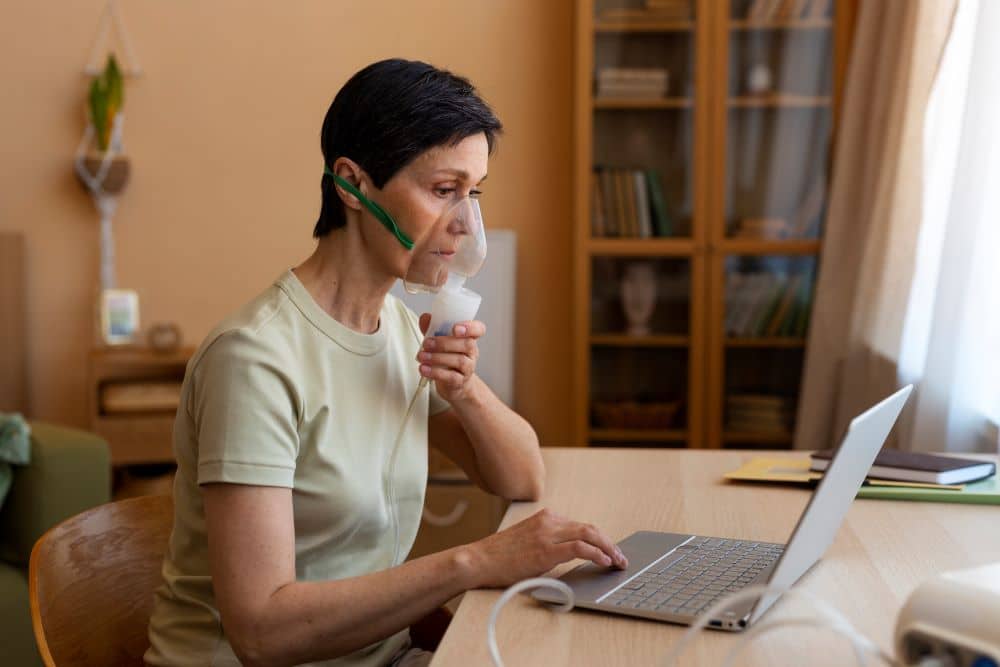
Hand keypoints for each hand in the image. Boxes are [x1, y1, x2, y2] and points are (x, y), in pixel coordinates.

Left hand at [417, 314, 483, 402]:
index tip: (456, 328)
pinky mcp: (460, 381)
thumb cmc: (447, 357)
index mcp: (469, 338)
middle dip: (444, 343)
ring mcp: (468, 368)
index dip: (471, 327)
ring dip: (437, 357)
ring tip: (422, 356)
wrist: (452, 383)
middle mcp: (472, 352)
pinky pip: (451, 377)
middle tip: (427, 343)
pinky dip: (435, 372)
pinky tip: (424, 369)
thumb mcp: (440, 340)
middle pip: (467, 344)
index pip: (478, 329)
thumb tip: (425, 317)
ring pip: (459, 361)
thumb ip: (433, 328)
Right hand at [462, 508, 628, 588]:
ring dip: (608, 548)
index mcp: (545, 517)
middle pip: (589, 528)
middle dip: (609, 543)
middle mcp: (548, 521)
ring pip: (589, 534)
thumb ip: (548, 543)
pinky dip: (596, 553)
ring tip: (618, 562)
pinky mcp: (545, 550)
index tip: (610, 550)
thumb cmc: (499, 557)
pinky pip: (579, 548)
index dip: (600, 539)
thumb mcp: (527, 542)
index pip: (581, 526)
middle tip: (621, 557)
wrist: (478, 560)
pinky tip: (604, 562)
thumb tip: (571, 556)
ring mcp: (547, 534)